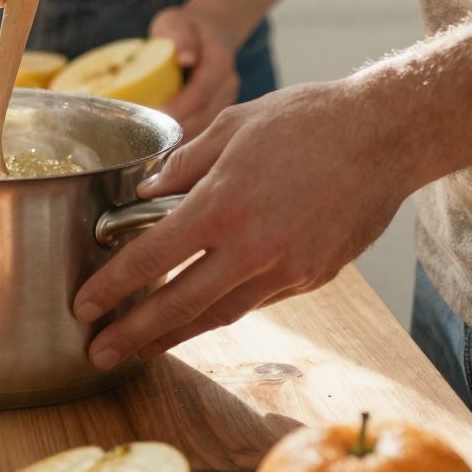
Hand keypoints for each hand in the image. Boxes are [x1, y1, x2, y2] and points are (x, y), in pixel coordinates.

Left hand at [72, 79, 410, 370]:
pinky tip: (201, 312)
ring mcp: (288, 268)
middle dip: (133, 334)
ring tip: (142, 347)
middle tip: (99, 352)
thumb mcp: (231, 125)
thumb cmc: (308, 120)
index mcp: (223, 205)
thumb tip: (146, 194)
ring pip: (220, 314)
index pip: (151, 258)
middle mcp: (253, 247)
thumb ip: (183, 165)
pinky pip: (257, 300)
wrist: (387, 134)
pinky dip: (224, 309)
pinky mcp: (315, 277)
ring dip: (176, 334)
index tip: (84, 304)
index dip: (112, 287)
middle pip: (179, 305)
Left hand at [149, 5, 240, 142]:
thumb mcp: (176, 23)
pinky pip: (205, 128)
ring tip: (156, 144)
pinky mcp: (220, 108)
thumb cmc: (184, 26)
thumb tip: (185, 59)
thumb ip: (181, 38)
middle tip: (149, 137)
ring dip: (183, 138)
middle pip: (205, 114)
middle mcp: (228, 83)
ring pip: (207, 126)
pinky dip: (187, 137)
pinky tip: (167, 144)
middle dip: (178, 128)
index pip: (201, 91)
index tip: (156, 116)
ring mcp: (227, 98)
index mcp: (220, 61)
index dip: (180, 107)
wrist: (208, 31)